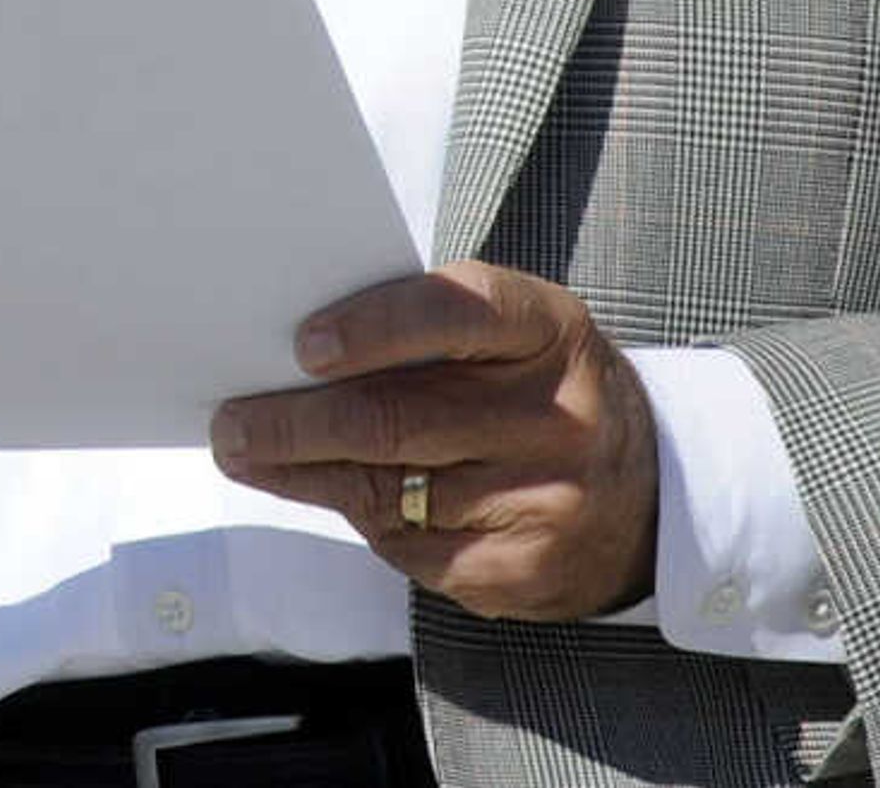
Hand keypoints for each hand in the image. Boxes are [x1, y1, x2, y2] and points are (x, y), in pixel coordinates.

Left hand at [208, 261, 658, 622]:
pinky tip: (335, 496)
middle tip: (232, 423)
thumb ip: (426, 332)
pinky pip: (412, 548)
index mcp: (547, 329)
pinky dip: (363, 520)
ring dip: (304, 474)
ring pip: (389, 489)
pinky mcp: (525, 568)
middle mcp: (556, 413)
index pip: (453, 312)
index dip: (372, 328)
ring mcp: (546, 498)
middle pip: (397, 418)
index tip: (302, 345)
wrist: (648, 492)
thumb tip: (296, 355)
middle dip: (295, 423)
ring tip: (250, 456)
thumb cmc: (541, 390)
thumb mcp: (513, 337)